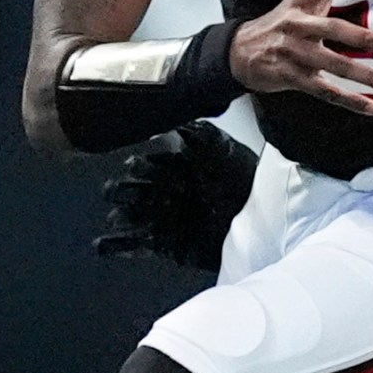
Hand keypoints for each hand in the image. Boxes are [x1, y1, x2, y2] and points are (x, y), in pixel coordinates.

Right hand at [94, 120, 262, 270]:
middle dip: (125, 188)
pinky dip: (119, 246)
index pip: (153, 161)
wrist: (268, 223)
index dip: (143, 163)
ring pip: (133, 216)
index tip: (133, 162)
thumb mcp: (227, 152)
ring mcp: (167, 218)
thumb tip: (176, 125)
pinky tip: (103, 244)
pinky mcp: (168, 246)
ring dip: (121, 216)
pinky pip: (138, 245)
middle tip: (116, 189)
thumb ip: (201, 136)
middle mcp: (170, 191)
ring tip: (115, 217)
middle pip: (138, 188)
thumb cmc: (249, 183)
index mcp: (181, 166)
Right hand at [229, 0, 372, 115]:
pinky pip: (325, 91)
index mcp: (302, 3)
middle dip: (362, 38)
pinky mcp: (293, 79)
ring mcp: (294, 54)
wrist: (238, 53)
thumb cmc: (283, 21)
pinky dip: (350, 101)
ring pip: (333, 66)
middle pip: (331, 30)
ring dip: (366, 77)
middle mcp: (297, 26)